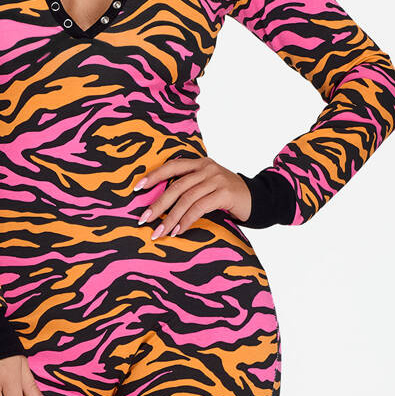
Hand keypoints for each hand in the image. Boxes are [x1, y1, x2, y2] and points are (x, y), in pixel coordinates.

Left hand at [134, 156, 252, 236]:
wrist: (257, 199)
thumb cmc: (226, 195)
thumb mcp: (207, 185)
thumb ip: (189, 188)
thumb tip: (160, 204)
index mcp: (199, 163)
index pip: (172, 166)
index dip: (154, 176)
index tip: (137, 188)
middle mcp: (206, 168)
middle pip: (176, 186)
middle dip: (158, 204)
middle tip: (144, 219)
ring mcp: (216, 179)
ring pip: (186, 198)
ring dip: (170, 217)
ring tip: (160, 232)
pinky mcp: (224, 193)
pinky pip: (199, 207)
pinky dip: (187, 220)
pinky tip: (179, 231)